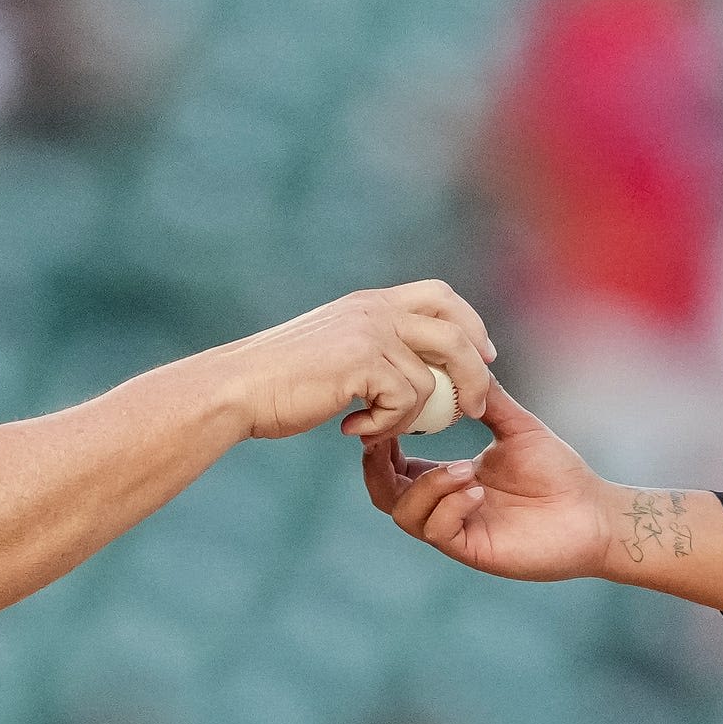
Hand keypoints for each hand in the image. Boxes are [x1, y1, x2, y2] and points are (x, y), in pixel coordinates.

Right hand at [208, 281, 495, 440]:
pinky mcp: (362, 362)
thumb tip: (413, 365)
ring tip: (381, 428)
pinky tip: (353, 430)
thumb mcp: (333, 349)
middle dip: (475, 370)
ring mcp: (369, 333)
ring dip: (416, 414)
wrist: (237, 388)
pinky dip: (386, 425)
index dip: (471, 322)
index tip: (486, 354)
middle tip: (475, 406)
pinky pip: (406, 401)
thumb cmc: (279, 381)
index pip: (441, 293)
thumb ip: (372, 347)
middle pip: (454, 331)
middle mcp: (374, 309)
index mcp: (370, 301)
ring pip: (431, 378)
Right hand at [361, 387, 614, 582]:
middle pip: (385, 495)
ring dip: (427, 486)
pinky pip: (438, 531)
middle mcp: (446, 505)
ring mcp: (458, 529)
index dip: (379, 445)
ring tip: (463, 469)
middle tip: (388, 439)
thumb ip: (486, 399)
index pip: (394, 468)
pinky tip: (477, 490)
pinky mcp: (474, 550)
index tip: (383, 416)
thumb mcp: (516, 427)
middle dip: (377, 468)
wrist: (593, 511)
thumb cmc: (559, 473)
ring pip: (406, 515)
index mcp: (449, 479)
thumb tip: (461, 359)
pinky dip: (450, 506)